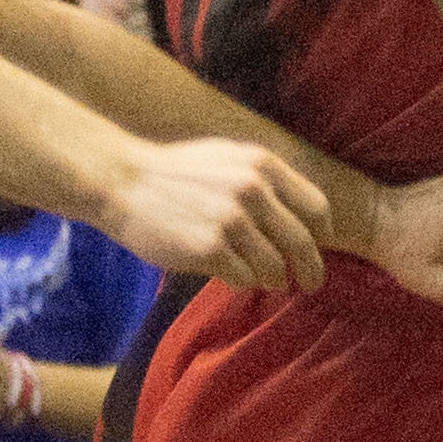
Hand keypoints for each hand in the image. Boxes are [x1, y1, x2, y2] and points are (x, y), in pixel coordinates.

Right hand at [102, 138, 329, 292]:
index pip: (315, 207)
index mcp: (261, 165)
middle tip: (311, 283)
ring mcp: (231, 220)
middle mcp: (252, 190)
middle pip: (302, 243)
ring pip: (274, 267)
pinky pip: (244, 279)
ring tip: (265, 281)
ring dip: (273, 279)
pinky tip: (231, 277)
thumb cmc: (173, 174)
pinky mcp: (209, 248)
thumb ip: (263, 179)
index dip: (321, 234)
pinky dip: (242, 282)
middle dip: (311, 269)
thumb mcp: (226, 158)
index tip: (319, 248)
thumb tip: (299, 214)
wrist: (121, 182)